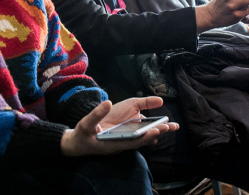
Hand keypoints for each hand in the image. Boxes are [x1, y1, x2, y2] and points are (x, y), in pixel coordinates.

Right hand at [60, 98, 178, 156]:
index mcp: (113, 144)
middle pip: (141, 140)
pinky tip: (155, 128)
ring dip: (154, 132)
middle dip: (155, 133)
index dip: (145, 136)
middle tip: (171, 126)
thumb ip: (96, 114)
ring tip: (170, 127)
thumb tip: (108, 103)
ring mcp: (122, 142)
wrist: (77, 143)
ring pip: (141, 139)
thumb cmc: (82, 135)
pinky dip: (146, 132)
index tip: (157, 130)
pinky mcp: (122, 138)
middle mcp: (121, 145)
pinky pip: (137, 136)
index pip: (133, 141)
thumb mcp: (86, 123)